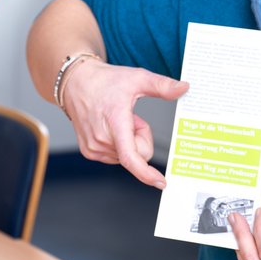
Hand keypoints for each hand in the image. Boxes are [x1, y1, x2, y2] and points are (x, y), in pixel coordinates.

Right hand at [63, 58, 188, 187]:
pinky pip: (117, 156)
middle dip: (141, 136)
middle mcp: (101, 139)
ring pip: (128, 156)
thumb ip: (162, 85)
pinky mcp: (90, 152)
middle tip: (131, 117)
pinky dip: (119, 142)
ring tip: (117, 119)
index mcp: (114, 122)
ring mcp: (93, 148)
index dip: (146, 172)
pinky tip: (110, 125)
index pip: (130, 156)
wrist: (77, 82)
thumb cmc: (104, 81)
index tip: (160, 181)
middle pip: (139, 153)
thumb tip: (184, 88)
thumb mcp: (137, 77)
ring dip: (129, 139)